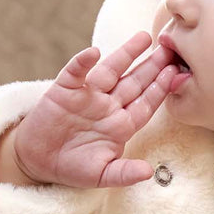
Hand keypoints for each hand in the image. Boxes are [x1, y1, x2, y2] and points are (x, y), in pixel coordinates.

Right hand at [13, 31, 191, 188]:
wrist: (38, 160)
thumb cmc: (73, 167)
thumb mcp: (101, 175)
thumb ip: (124, 173)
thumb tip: (148, 173)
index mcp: (121, 125)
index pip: (145, 104)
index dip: (160, 89)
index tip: (174, 75)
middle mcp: (108, 106)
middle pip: (134, 82)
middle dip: (152, 66)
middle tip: (170, 48)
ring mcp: (88, 95)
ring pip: (111, 71)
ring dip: (126, 54)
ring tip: (144, 38)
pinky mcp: (64, 90)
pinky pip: (75, 72)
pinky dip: (83, 62)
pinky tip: (93, 53)